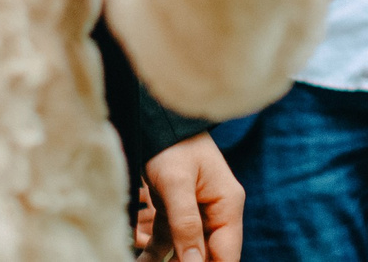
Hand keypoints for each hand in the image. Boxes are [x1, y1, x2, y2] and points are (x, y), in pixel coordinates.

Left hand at [130, 133, 242, 261]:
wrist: (157, 120)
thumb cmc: (172, 146)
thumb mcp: (177, 184)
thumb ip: (186, 224)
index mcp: (227, 205)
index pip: (226, 254)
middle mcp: (216, 213)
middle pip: (206, 255)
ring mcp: (197, 214)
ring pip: (185, 252)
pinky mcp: (177, 213)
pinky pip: (168, 241)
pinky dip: (154, 254)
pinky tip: (139, 261)